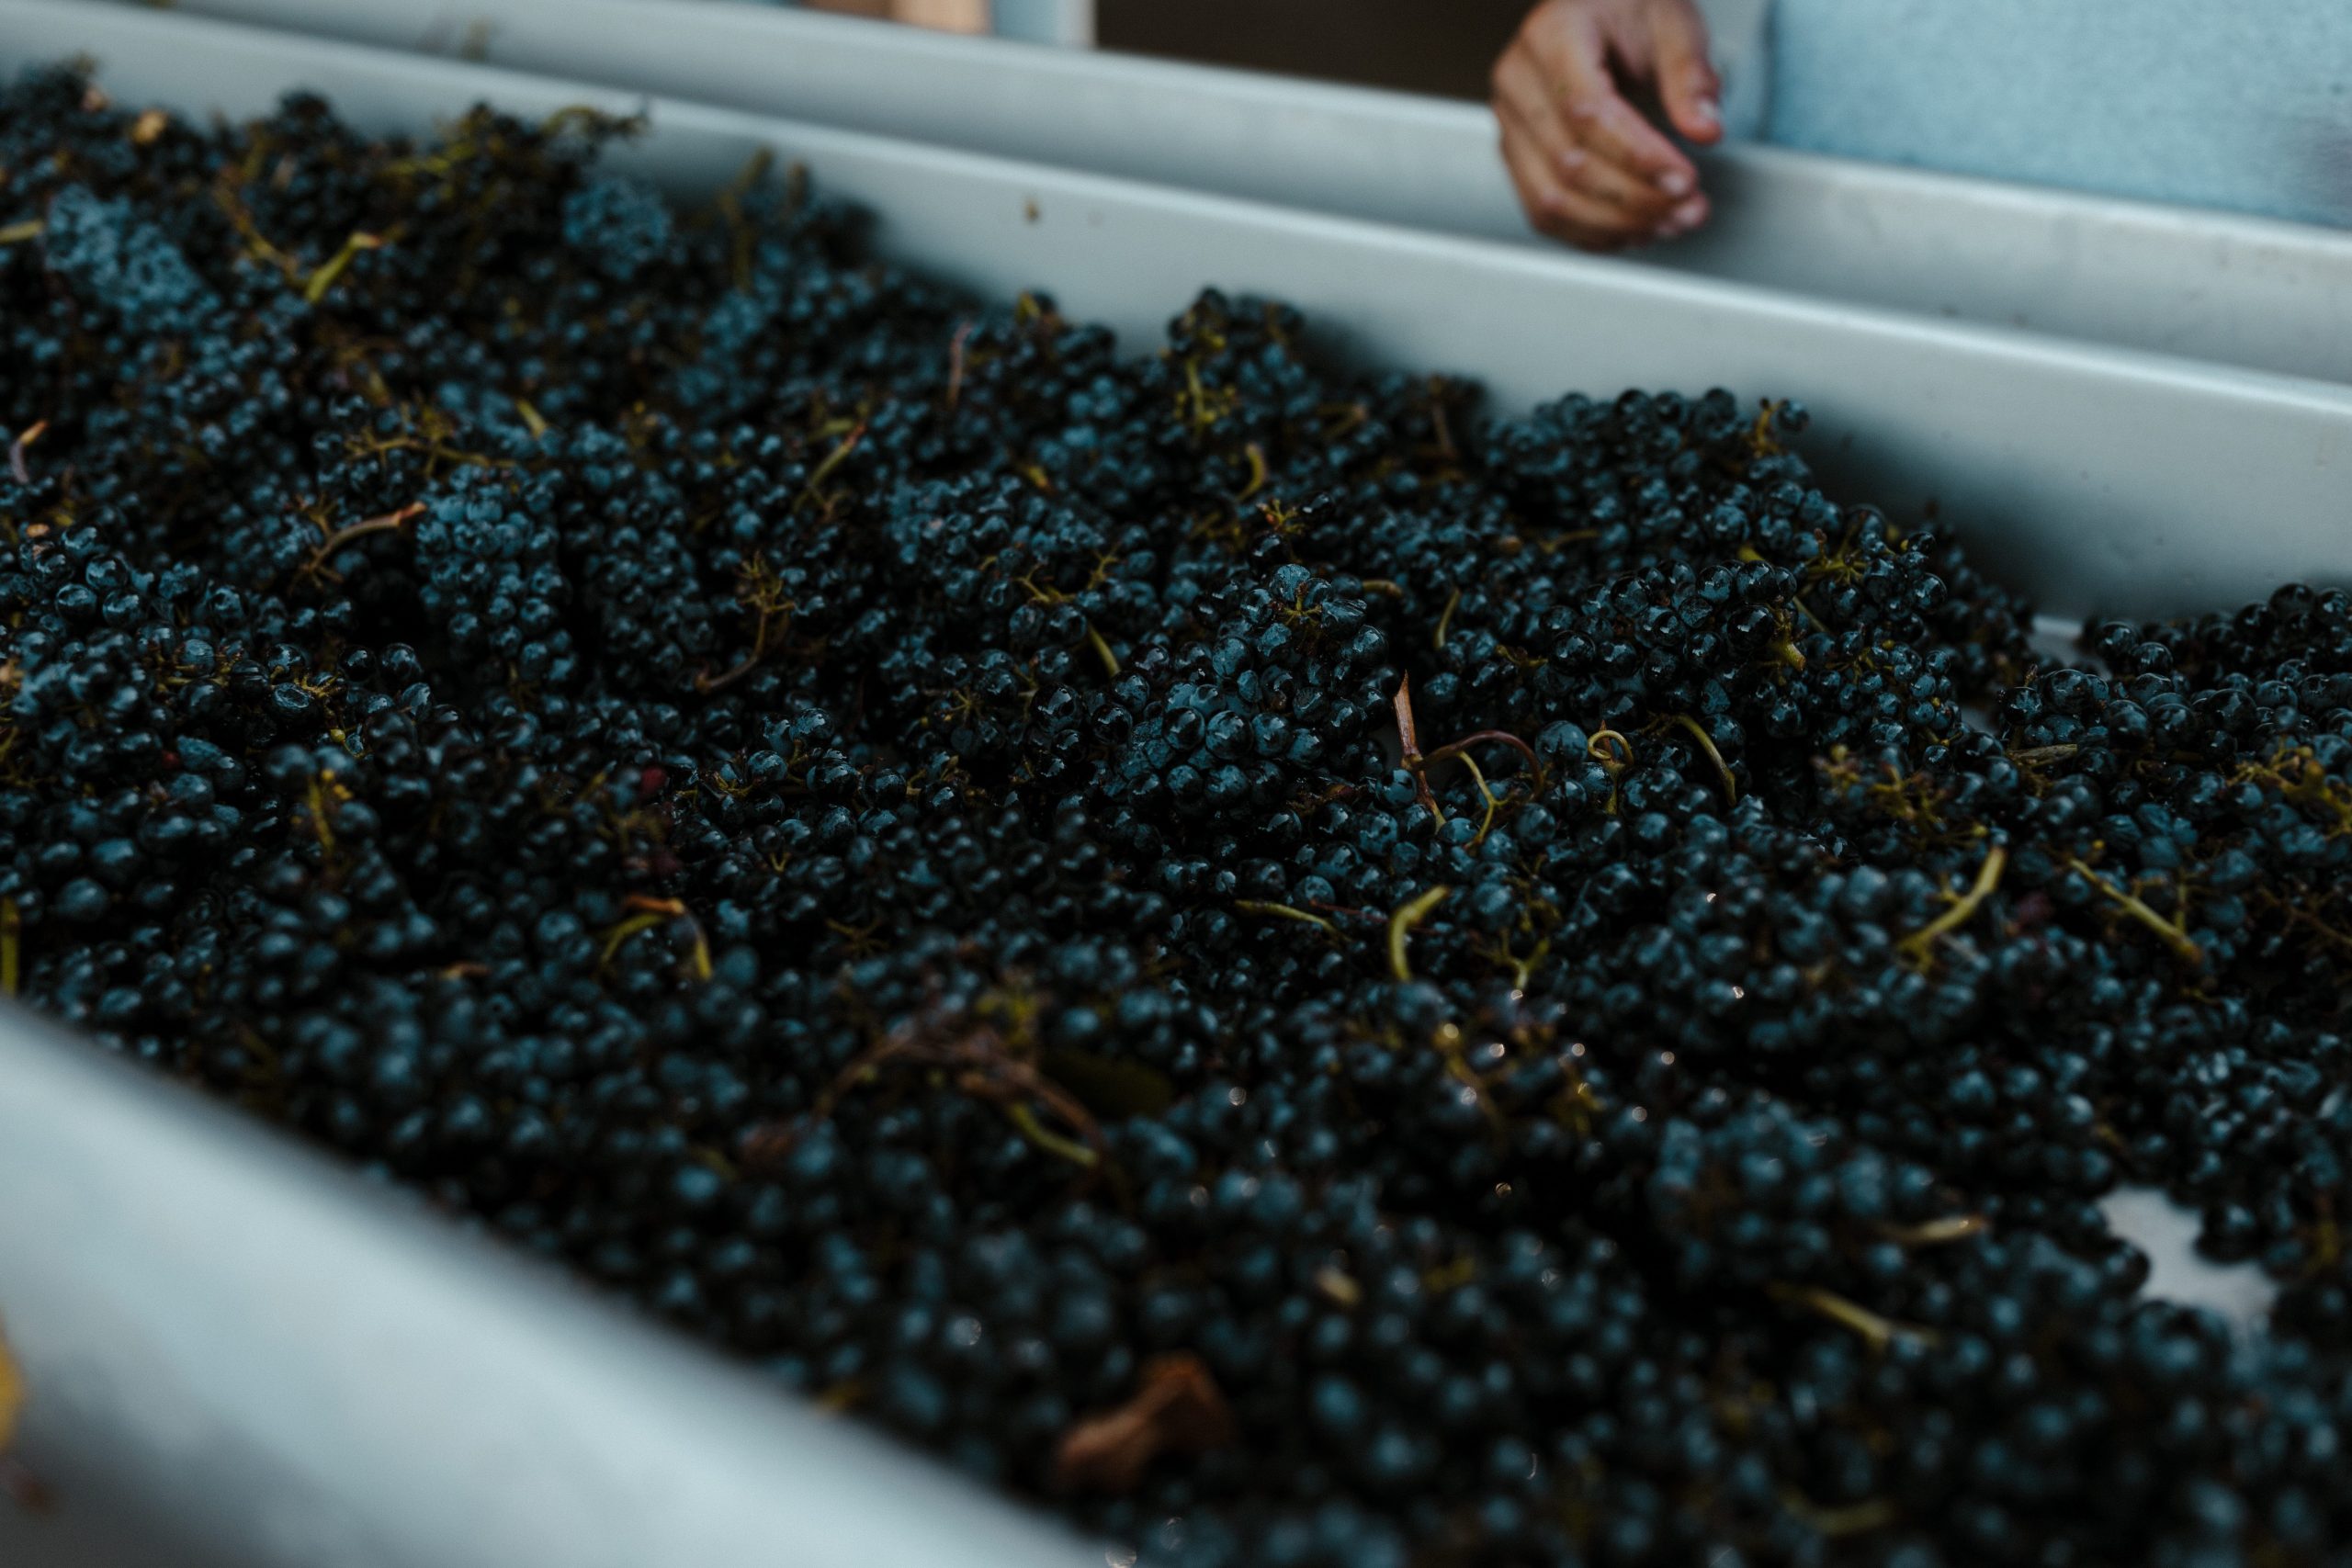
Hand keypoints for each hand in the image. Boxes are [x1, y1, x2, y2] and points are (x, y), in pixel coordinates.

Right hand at [1492, 0, 1722, 250]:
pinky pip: (1542, 212)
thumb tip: (1704, 130)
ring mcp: (1510, 124)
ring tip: (1667, 225)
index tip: (1684, 179)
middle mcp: (1518, 82)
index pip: (1587, 112)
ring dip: (1615, 225)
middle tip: (1688, 209)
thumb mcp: (1672, 22)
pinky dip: (1590, 233)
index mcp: (1552, 36)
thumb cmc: (1629, 9)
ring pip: (1551, 198)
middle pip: (1569, 163)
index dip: (1637, 156)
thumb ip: (1690, 75)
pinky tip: (1632, 232)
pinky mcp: (1516, 156)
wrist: (1597, 11)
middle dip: (1635, 199)